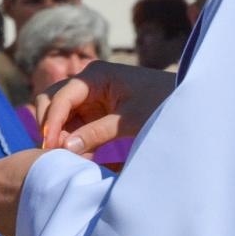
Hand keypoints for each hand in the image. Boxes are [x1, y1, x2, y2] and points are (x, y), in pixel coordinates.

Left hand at [0, 148, 47, 235]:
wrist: (66, 200)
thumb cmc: (52, 170)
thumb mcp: (34, 158)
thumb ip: (22, 166)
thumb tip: (28, 167)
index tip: (4, 177)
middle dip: (2, 201)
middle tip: (24, 197)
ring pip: (2, 221)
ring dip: (15, 218)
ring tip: (39, 212)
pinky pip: (17, 234)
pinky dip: (26, 231)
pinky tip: (44, 224)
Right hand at [36, 61, 174, 153]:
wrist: (184, 102)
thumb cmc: (160, 103)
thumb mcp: (130, 120)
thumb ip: (97, 132)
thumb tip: (66, 148)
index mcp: (95, 75)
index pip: (61, 97)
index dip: (52, 122)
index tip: (50, 146)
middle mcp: (87, 84)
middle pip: (52, 101)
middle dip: (50, 126)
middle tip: (54, 153)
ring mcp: (90, 98)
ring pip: (60, 117)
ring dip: (61, 137)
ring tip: (69, 160)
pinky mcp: (95, 113)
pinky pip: (74, 127)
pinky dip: (74, 142)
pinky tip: (81, 159)